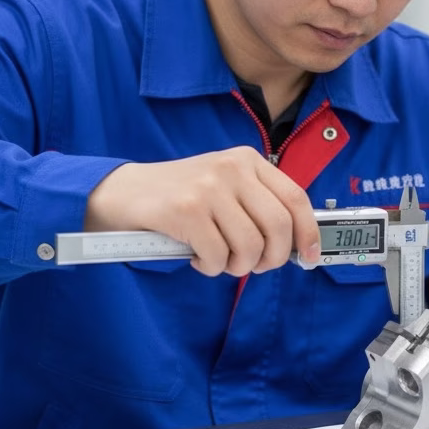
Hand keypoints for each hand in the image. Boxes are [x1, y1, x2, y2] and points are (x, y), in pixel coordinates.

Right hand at [85, 146, 321, 275]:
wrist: (121, 192)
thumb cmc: (178, 197)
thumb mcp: (225, 187)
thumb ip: (258, 207)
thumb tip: (295, 245)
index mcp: (248, 160)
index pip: (296, 198)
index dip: (308, 233)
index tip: (308, 257)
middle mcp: (233, 168)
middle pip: (278, 227)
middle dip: (271, 258)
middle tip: (253, 266)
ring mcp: (209, 187)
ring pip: (250, 246)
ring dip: (236, 266)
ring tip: (218, 260)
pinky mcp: (186, 210)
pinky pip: (217, 256)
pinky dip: (210, 267)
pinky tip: (197, 257)